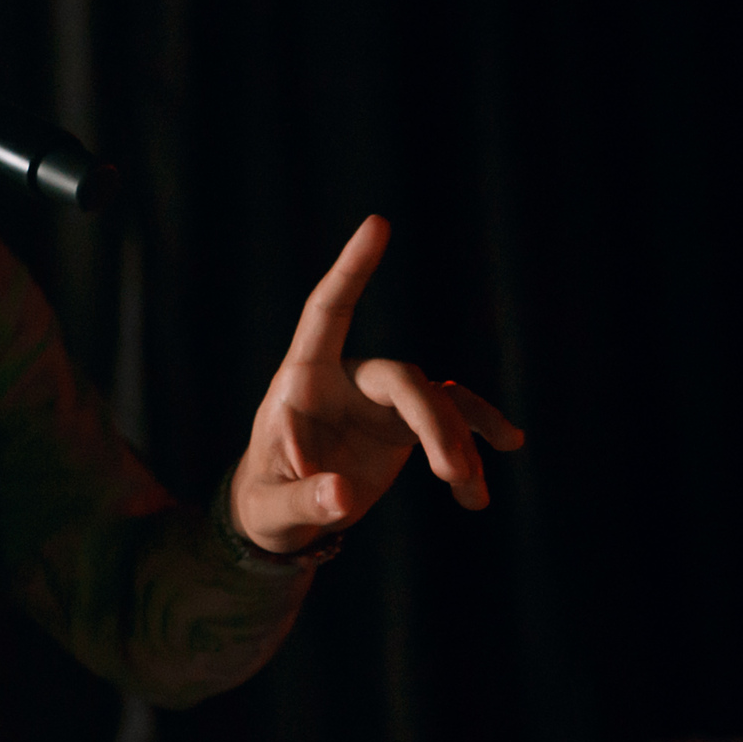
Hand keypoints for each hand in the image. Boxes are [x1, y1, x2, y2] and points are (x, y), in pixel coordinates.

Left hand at [228, 215, 524, 553]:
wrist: (283, 518)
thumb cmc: (264, 501)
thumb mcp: (272, 510)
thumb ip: (304, 501)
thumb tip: (343, 496)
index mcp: (302, 379)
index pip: (327, 311)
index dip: (351, 269)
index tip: (378, 224)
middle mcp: (345, 379)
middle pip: (403, 380)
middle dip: (435, 424)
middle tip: (452, 473)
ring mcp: (379, 401)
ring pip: (437, 403)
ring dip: (461, 445)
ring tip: (470, 493)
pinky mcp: (403, 426)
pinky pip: (452, 426)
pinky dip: (471, 454)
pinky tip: (479, 494)